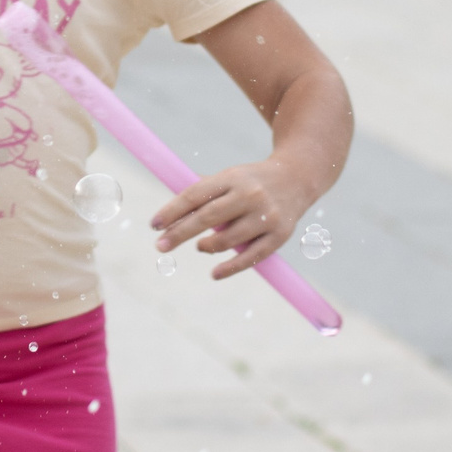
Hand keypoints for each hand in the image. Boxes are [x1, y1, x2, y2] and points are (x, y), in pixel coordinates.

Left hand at [151, 157, 312, 279]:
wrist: (297, 178)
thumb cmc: (251, 182)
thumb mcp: (228, 178)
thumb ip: (203, 195)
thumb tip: (170, 219)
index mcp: (232, 178)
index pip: (195, 194)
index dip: (172, 210)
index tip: (154, 224)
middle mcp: (249, 195)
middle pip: (208, 217)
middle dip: (180, 233)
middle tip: (160, 245)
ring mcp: (266, 216)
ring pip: (227, 240)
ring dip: (206, 246)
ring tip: (199, 246)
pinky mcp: (279, 236)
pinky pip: (251, 257)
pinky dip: (230, 268)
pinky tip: (214, 274)